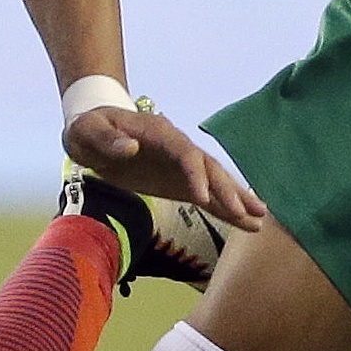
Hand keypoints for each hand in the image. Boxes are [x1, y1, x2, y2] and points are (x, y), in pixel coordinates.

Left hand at [63, 103, 268, 232]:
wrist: (92, 132)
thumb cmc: (90, 128)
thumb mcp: (89, 130)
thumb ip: (107, 138)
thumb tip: (130, 147)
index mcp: (159, 133)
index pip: (184, 153)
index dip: (195, 174)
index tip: (203, 198)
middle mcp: (177, 148)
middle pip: (208, 168)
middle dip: (227, 190)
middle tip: (248, 213)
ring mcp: (180, 166)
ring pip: (214, 181)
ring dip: (236, 199)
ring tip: (261, 218)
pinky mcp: (178, 182)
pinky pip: (206, 196)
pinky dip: (225, 209)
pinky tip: (245, 222)